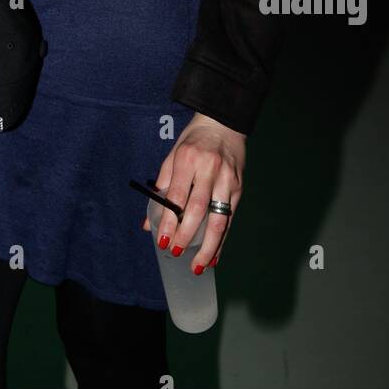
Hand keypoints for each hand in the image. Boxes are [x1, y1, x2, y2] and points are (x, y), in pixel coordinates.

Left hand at [141, 112, 244, 269]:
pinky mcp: (239, 188)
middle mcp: (209, 170)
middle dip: (187, 236)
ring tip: (198, 265)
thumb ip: (161, 187)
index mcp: (188, 160)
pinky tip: (215, 256)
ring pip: (219, 219)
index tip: (163, 241)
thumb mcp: (172, 156)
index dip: (170, 221)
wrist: (223, 123)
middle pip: (198, 210)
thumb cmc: (193, 141)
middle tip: (176, 253)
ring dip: (209, 246)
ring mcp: (227, 180)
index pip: (177, 196)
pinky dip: (222, 240)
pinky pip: (230, 218)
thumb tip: (149, 223)